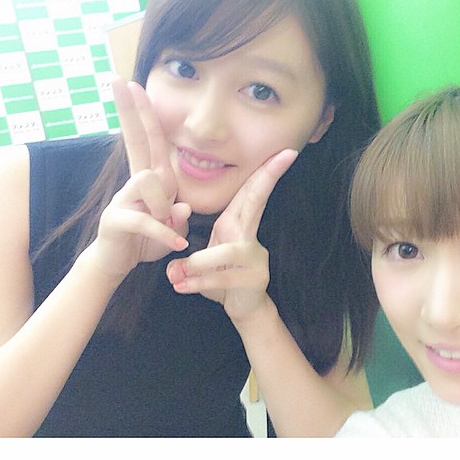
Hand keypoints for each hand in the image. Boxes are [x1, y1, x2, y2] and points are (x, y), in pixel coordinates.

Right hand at [89, 78, 190, 278]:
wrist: (118, 263)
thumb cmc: (146, 239)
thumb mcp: (171, 225)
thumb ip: (178, 215)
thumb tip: (181, 207)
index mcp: (153, 178)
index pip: (149, 139)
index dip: (142, 113)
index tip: (132, 84)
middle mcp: (137, 182)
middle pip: (136, 139)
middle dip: (129, 110)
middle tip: (117, 81)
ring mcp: (123, 198)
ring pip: (149, 181)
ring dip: (165, 208)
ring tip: (169, 230)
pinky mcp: (117, 219)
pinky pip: (146, 219)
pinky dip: (164, 233)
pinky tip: (176, 244)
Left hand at [165, 149, 297, 321]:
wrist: (242, 308)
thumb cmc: (222, 277)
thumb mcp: (205, 258)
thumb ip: (188, 258)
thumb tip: (171, 269)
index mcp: (237, 224)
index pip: (249, 192)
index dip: (264, 171)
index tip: (284, 150)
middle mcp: (250, 235)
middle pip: (257, 201)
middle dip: (270, 176)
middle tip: (287, 154)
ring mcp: (256, 257)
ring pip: (226, 250)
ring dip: (198, 263)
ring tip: (175, 275)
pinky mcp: (254, 278)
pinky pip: (222, 276)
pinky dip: (198, 282)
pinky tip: (182, 287)